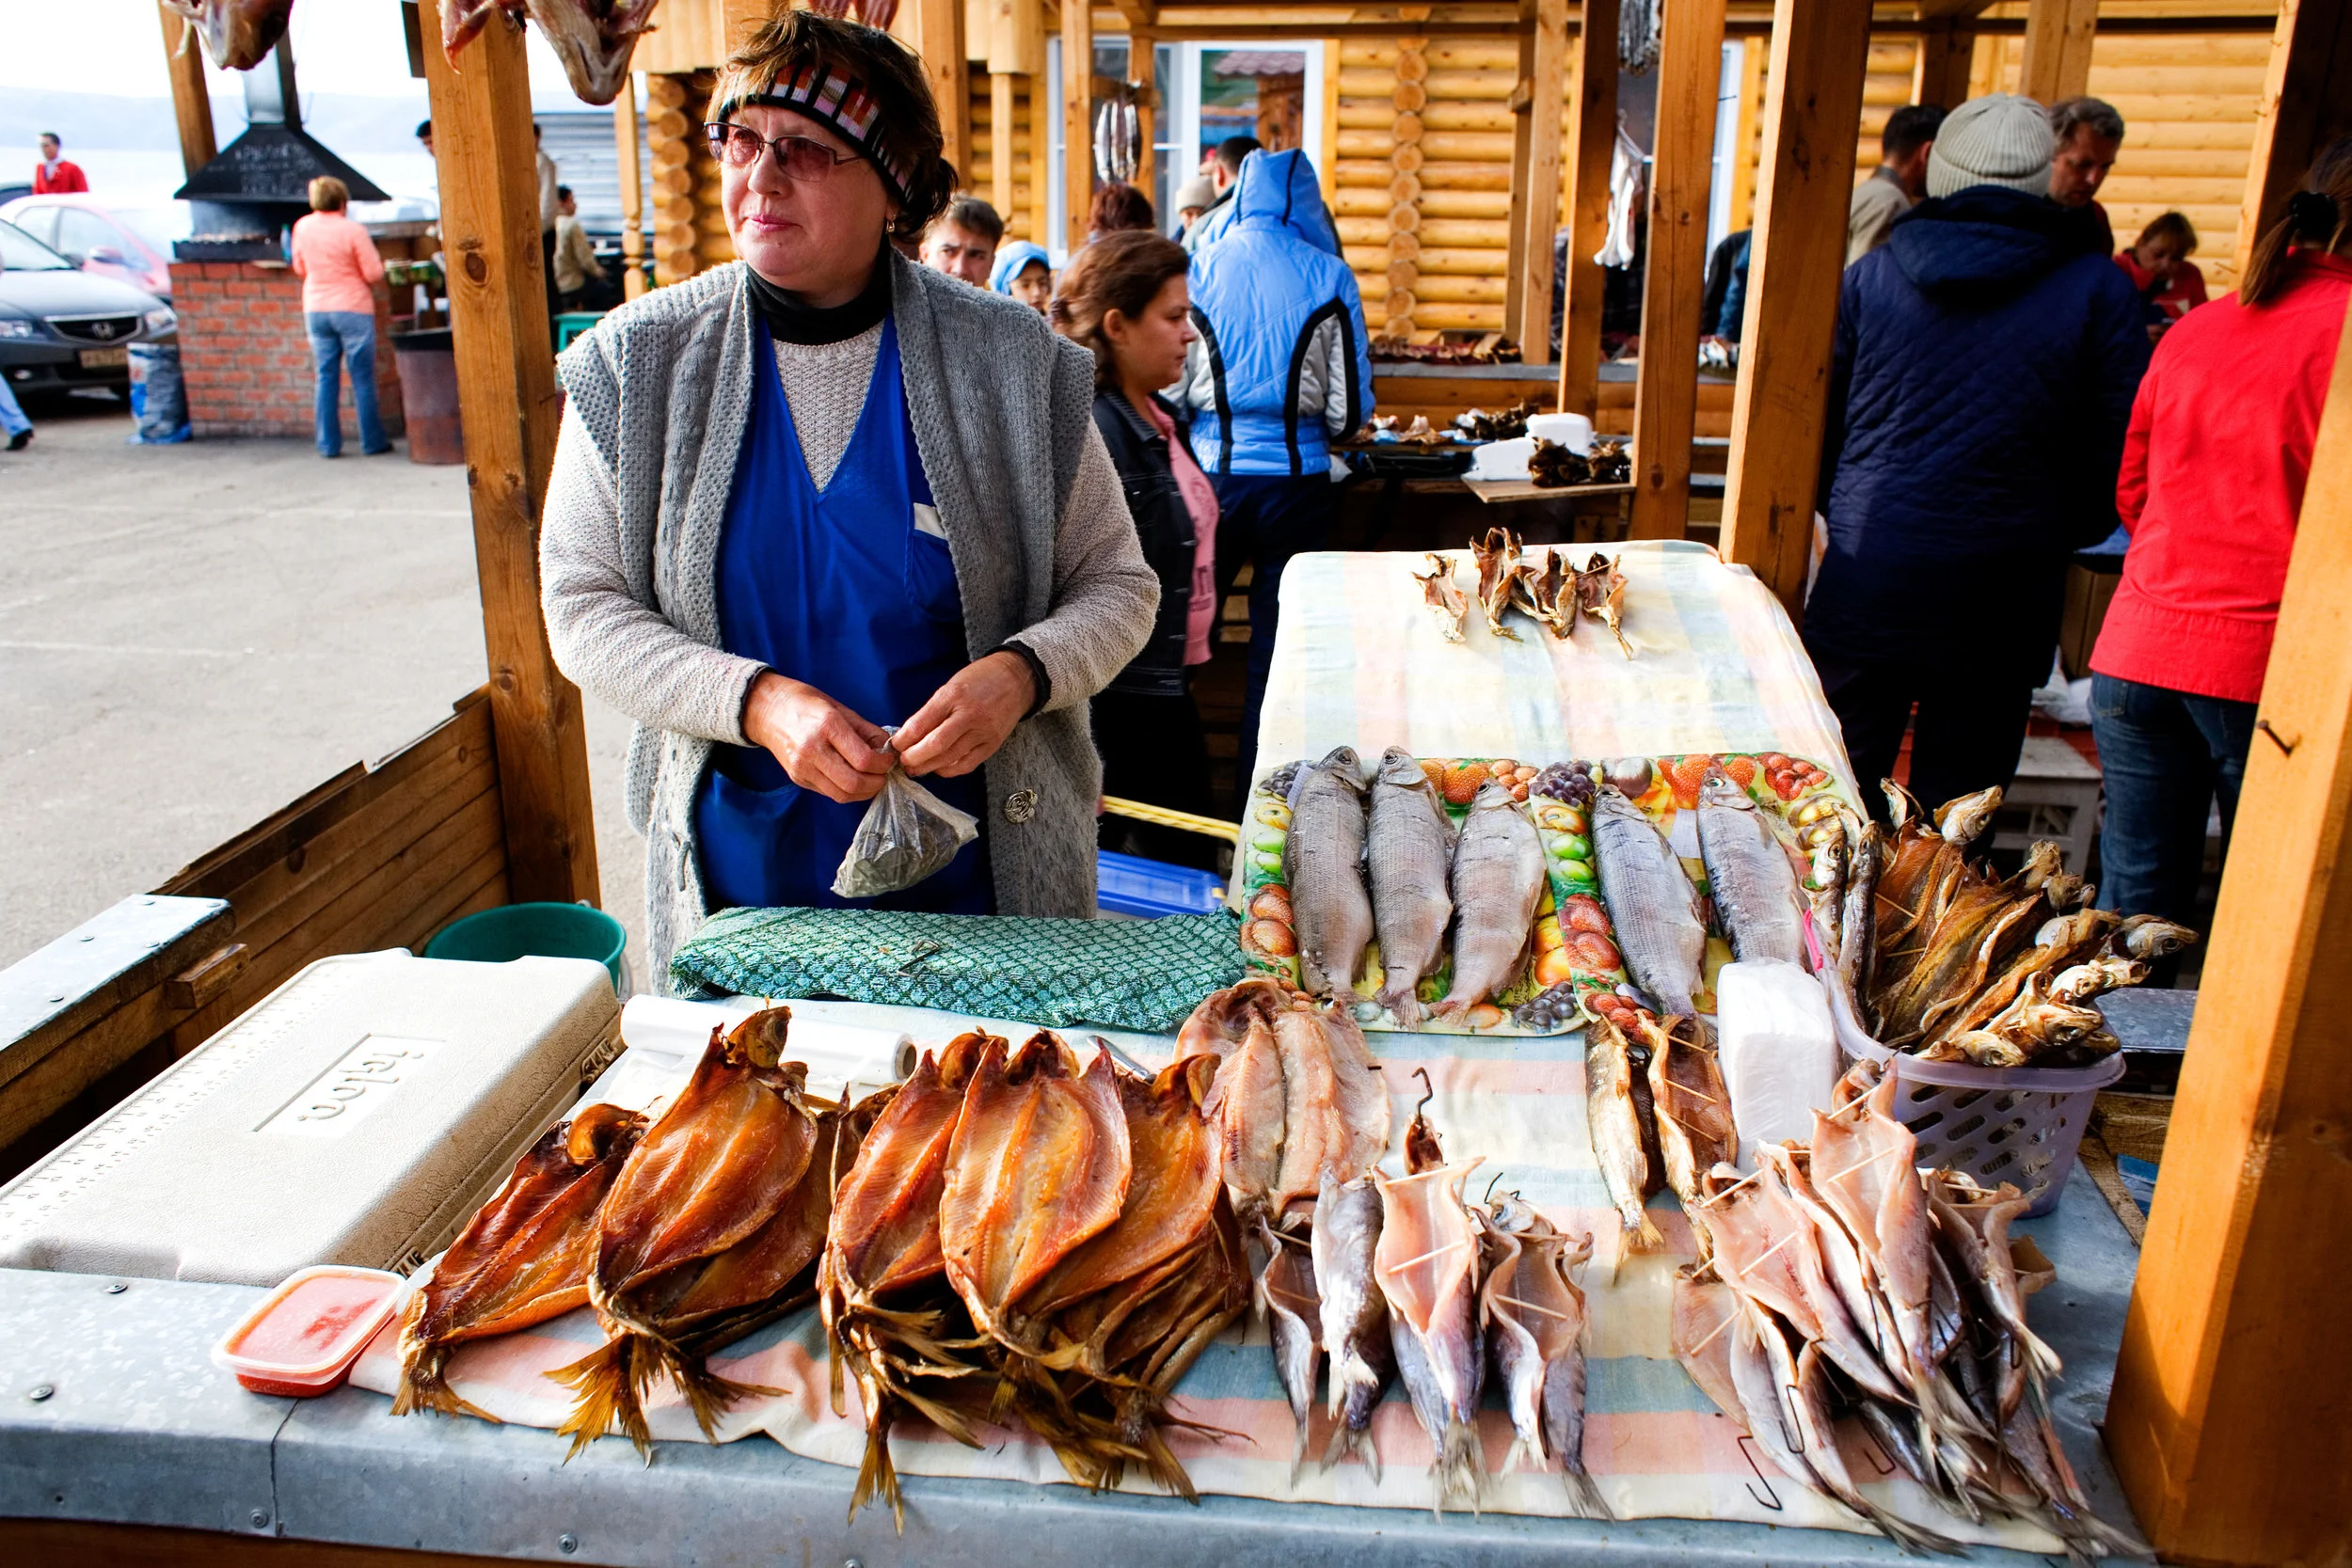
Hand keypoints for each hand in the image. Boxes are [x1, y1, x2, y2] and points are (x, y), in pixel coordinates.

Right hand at [741, 672, 894, 803]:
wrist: (767, 710)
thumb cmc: (807, 704)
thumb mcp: (841, 709)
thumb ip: (868, 731)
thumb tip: (889, 750)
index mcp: (827, 726)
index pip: (863, 759)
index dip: (883, 765)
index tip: (889, 760)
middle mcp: (812, 749)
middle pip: (853, 783)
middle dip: (876, 783)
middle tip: (883, 775)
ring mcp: (802, 767)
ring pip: (842, 795)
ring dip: (863, 792)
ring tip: (872, 780)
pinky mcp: (797, 778)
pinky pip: (829, 793)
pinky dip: (847, 791)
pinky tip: (854, 779)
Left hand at [894, 652, 1033, 778]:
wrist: (1016, 679)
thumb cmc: (979, 680)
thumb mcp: (950, 686)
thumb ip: (931, 711)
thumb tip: (909, 735)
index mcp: (952, 696)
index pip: (920, 725)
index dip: (903, 740)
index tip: (894, 746)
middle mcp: (968, 715)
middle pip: (934, 745)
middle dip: (913, 758)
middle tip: (903, 761)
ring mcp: (982, 731)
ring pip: (949, 758)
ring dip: (928, 767)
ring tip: (916, 768)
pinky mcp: (992, 744)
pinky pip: (967, 764)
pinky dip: (949, 770)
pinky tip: (939, 767)